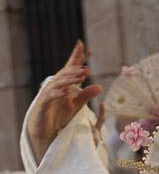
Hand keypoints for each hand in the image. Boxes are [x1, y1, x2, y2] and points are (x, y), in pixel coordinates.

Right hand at [27, 40, 102, 162]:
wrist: (44, 127)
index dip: (76, 56)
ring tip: (80, 78)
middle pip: (64, 73)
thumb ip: (86, 95)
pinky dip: (59, 93)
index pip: (70, 68)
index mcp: (63, 84)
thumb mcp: (76, 105)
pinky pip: (51, 96)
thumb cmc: (58, 115)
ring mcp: (48, 93)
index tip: (82, 45)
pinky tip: (67, 91)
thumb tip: (100, 86)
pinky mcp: (44, 103)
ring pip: (59, 83)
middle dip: (75, 69)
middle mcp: (55, 86)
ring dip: (69, 80)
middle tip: (86, 68)